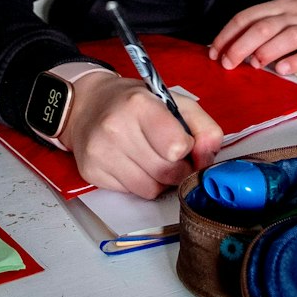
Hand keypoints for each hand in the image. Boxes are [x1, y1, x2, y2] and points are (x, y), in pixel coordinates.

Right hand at [63, 70, 222, 197]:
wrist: (88, 106)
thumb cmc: (135, 104)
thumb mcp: (175, 103)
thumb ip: (204, 128)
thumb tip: (208, 158)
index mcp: (139, 104)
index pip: (177, 147)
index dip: (187, 149)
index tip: (182, 142)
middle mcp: (115, 128)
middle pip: (167, 172)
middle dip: (177, 168)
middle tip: (170, 154)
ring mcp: (100, 152)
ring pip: (151, 189)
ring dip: (159, 180)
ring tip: (150, 158)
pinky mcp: (91, 172)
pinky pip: (132, 193)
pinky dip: (139, 183)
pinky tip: (132, 163)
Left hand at [209, 0, 296, 74]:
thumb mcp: (288, 11)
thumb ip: (263, 25)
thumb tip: (230, 46)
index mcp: (280, 6)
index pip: (249, 16)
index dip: (230, 33)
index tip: (215, 51)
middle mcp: (295, 14)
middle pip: (265, 25)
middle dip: (243, 44)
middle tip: (228, 62)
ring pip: (290, 35)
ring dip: (269, 49)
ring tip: (255, 64)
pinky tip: (285, 69)